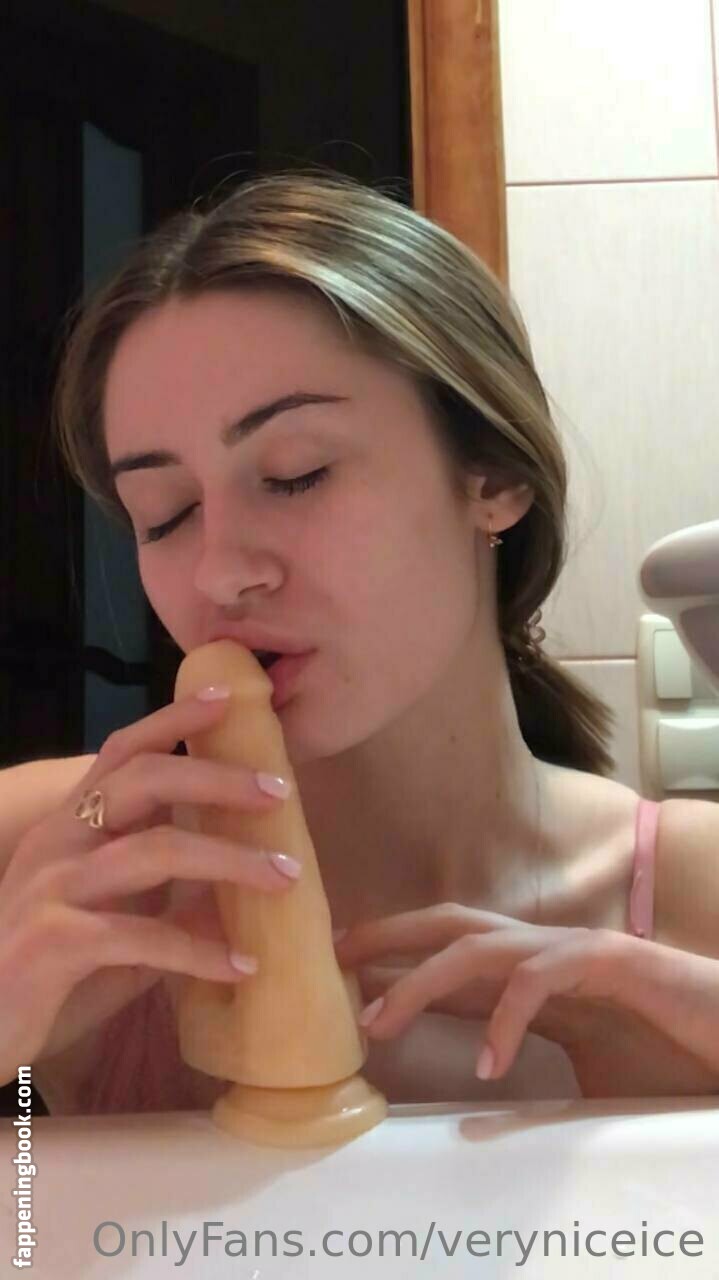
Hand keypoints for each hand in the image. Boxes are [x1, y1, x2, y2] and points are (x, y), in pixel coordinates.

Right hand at [0, 691, 298, 1084]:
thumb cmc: (46, 980)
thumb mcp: (116, 930)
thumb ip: (168, 904)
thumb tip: (243, 891)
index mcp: (70, 827)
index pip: (121, 752)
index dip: (173, 719)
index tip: (227, 699)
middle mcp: (57, 844)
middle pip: (142, 781)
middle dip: (217, 778)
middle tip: (280, 792)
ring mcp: (51, 889)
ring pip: (153, 852)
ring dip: (229, 862)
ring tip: (285, 877)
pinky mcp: (52, 944)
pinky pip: (140, 937)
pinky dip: (198, 951)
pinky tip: (242, 967)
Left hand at [334, 904, 718, 1096]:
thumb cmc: (665, 1055)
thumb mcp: (581, 1071)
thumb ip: (530, 1070)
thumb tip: (470, 1112)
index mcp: (536, 972)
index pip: (451, 948)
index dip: (393, 953)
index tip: (336, 970)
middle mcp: (548, 950)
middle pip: (451, 922)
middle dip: (386, 936)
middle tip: (329, 960)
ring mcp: (578, 951)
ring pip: (480, 946)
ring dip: (420, 980)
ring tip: (377, 1024)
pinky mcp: (613, 962)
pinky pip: (542, 979)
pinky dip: (506, 1017)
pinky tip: (487, 1065)